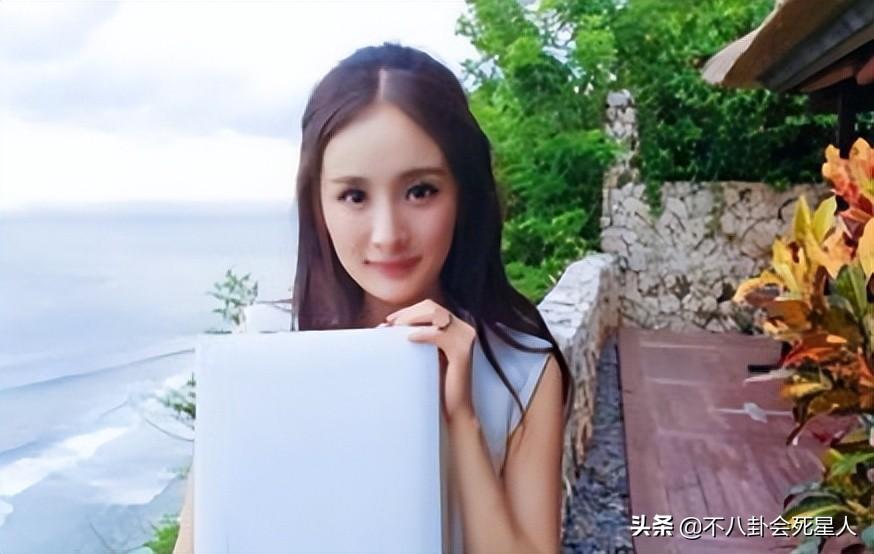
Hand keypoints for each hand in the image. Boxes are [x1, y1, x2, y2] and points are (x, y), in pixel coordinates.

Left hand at [386, 299, 476, 422]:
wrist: (455, 409)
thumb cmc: (438, 384)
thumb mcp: (426, 355)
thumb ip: (417, 338)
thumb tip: (386, 326)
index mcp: (457, 328)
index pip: (431, 308)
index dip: (409, 310)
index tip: (390, 320)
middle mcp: (465, 329)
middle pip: (432, 307)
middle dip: (408, 312)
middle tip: (390, 324)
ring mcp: (466, 338)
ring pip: (435, 315)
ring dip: (412, 319)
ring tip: (396, 330)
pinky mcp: (462, 351)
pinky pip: (437, 334)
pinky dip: (421, 334)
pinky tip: (409, 338)